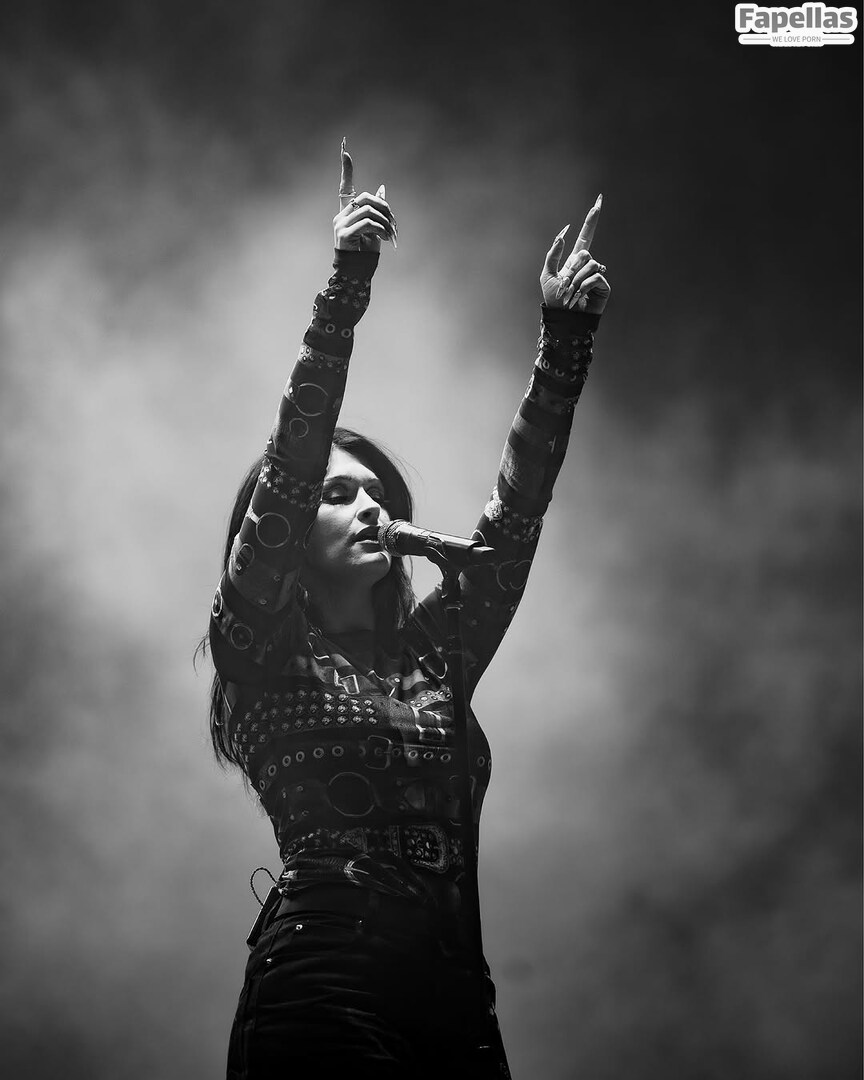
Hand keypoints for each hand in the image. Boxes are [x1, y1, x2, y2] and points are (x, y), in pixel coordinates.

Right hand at [333, 139, 397, 252]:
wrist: (357, 273)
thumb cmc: (365, 253)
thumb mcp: (375, 229)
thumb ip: (377, 210)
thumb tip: (382, 189)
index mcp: (347, 213)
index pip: (345, 187)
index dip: (346, 170)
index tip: (345, 150)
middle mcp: (341, 216)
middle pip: (365, 198)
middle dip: (384, 207)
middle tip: (393, 222)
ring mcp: (340, 224)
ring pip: (369, 210)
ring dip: (385, 221)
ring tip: (390, 234)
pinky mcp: (343, 234)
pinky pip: (367, 223)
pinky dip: (381, 229)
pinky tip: (385, 239)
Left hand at [540, 196, 609, 314]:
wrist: (562, 319)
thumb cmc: (554, 301)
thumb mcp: (547, 275)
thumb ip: (553, 255)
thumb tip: (563, 234)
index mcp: (574, 261)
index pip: (586, 236)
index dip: (591, 220)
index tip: (599, 201)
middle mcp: (587, 265)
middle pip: (584, 253)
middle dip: (571, 269)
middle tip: (564, 287)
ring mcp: (596, 275)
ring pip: (589, 265)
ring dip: (575, 281)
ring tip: (570, 295)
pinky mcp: (603, 286)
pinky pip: (595, 277)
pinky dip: (583, 287)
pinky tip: (578, 297)